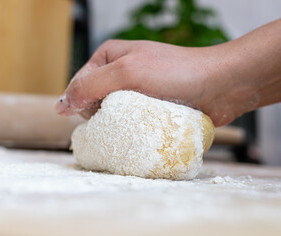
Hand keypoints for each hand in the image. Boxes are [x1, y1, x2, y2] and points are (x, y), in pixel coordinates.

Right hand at [55, 40, 235, 125]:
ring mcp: (137, 91)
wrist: (220, 85)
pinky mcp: (151, 108)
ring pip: (113, 115)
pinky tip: (142, 133)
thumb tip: (60, 106)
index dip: (82, 102)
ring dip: (119, 125)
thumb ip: (89, 86)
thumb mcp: (126, 72)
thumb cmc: (176, 73)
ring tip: (136, 124)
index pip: (80, 84)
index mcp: (110, 57)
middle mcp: (121, 73)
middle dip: (103, 114)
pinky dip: (133, 131)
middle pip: (94, 102)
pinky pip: (131, 123)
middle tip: (124, 117)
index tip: (99, 114)